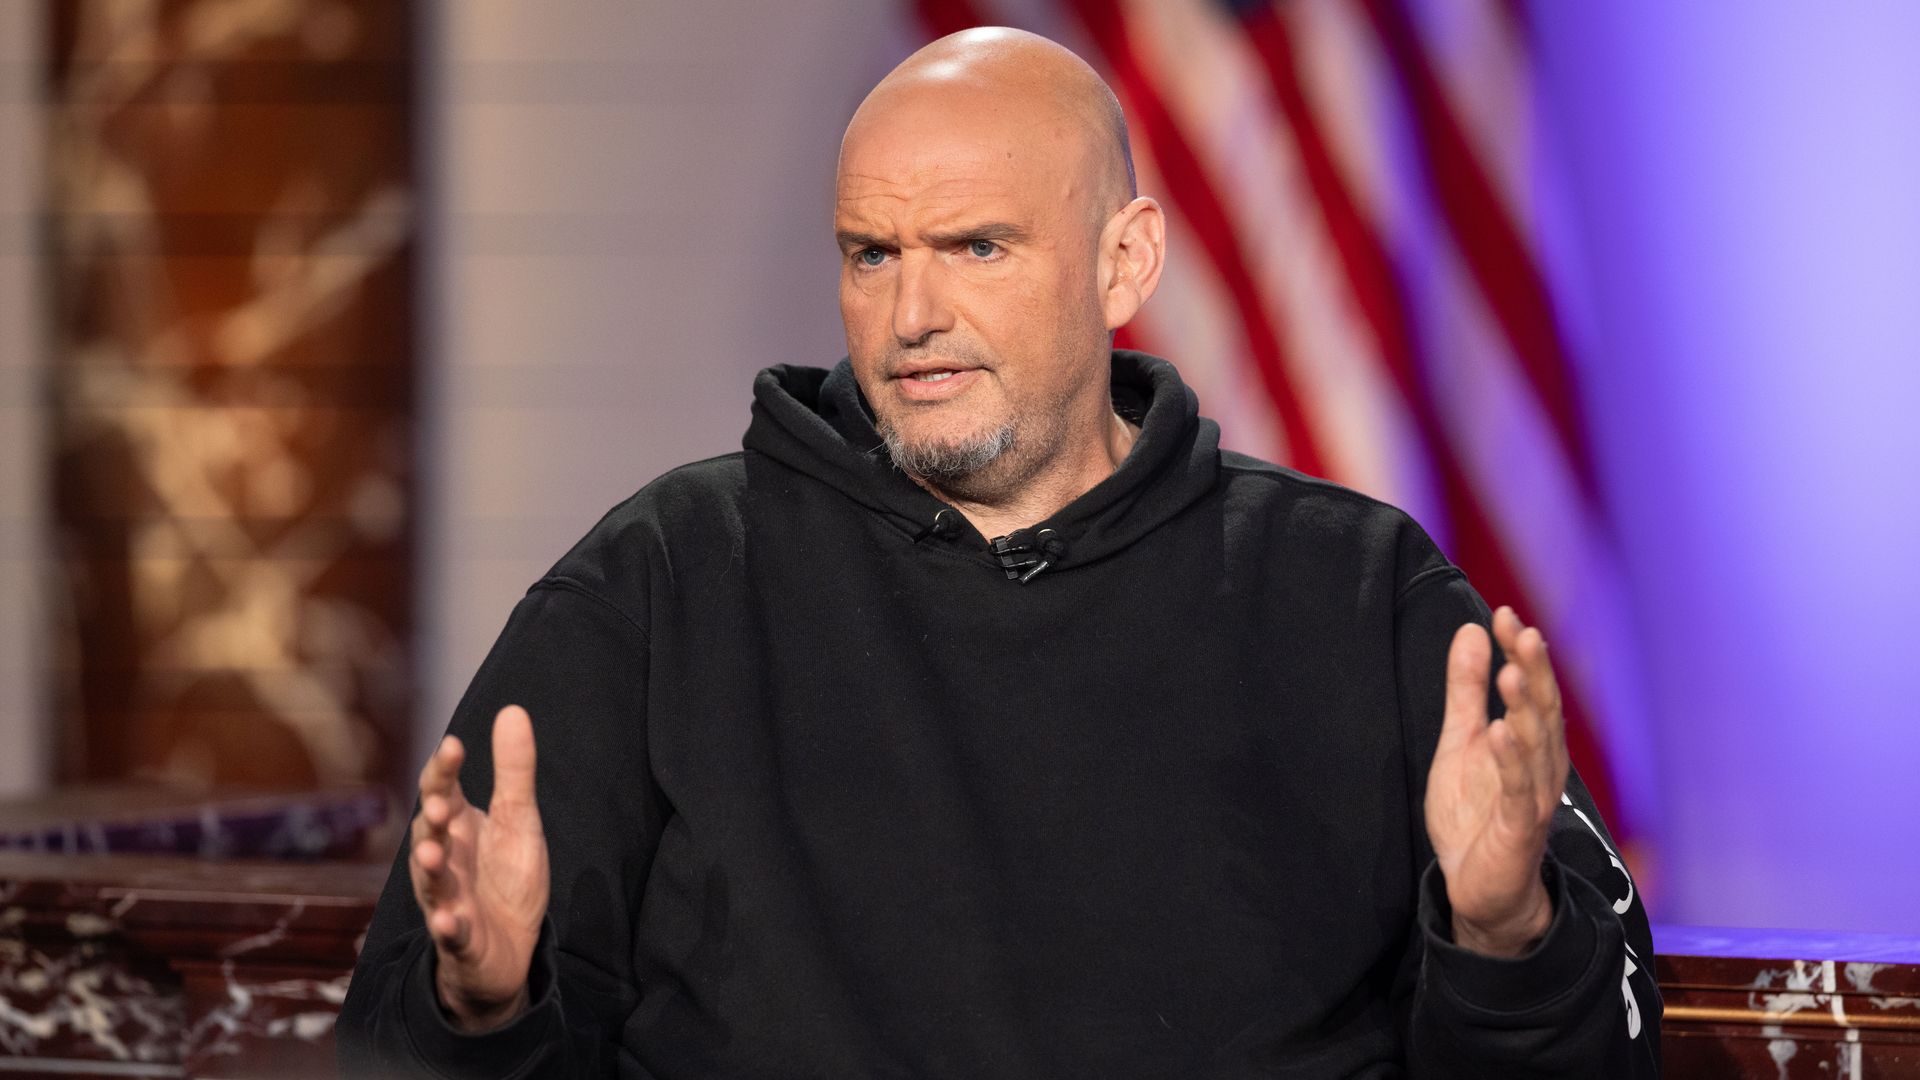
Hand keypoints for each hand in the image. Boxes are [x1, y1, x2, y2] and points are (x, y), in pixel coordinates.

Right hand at [409, 704, 549, 1030]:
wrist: (505, 947)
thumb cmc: (504, 876)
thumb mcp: (518, 819)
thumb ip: (514, 770)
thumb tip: (512, 709)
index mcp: (456, 825)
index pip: (442, 790)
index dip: (445, 769)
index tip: (454, 744)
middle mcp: (443, 859)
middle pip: (429, 834)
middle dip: (430, 820)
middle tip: (438, 804)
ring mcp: (447, 899)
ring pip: (433, 882)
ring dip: (431, 869)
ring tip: (431, 855)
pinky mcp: (459, 938)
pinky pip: (451, 933)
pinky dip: (447, 926)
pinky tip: (447, 920)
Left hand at [1424, 607, 1568, 957]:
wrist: (1480, 889)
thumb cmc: (1477, 813)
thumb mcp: (1461, 741)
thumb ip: (1466, 690)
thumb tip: (1472, 629)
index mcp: (1530, 741)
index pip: (1531, 688)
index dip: (1520, 652)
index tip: (1505, 614)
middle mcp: (1541, 764)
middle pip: (1542, 710)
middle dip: (1532, 670)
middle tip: (1520, 630)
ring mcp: (1534, 797)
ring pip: (1537, 747)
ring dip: (1525, 710)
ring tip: (1511, 674)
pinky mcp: (1519, 829)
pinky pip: (1519, 792)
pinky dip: (1511, 762)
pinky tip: (1500, 734)